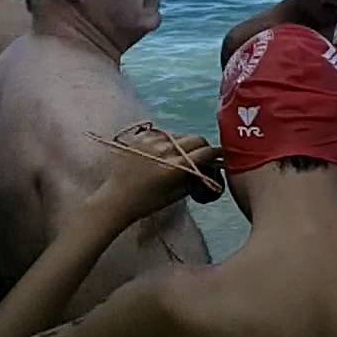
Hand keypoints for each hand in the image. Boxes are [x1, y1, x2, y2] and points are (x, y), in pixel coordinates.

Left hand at [94, 126, 220, 225]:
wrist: (115, 199)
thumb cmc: (147, 202)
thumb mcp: (176, 194)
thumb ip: (195, 178)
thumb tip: (208, 168)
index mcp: (176, 166)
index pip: (206, 151)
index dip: (216, 153)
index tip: (220, 156)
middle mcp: (166, 149)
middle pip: (196, 138)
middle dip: (202, 146)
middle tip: (201, 156)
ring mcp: (152, 141)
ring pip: (179, 135)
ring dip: (184, 144)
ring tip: (178, 155)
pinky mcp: (141, 137)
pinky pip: (162, 134)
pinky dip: (167, 141)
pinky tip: (162, 152)